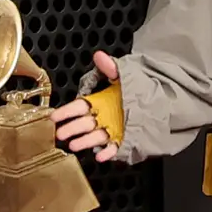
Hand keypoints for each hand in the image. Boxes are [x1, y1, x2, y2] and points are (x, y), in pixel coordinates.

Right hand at [50, 49, 127, 163]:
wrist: (156, 100)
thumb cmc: (135, 89)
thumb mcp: (122, 75)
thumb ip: (110, 68)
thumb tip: (100, 56)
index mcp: (98, 102)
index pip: (78, 107)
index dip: (66, 112)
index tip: (55, 116)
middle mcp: (102, 117)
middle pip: (83, 124)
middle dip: (71, 128)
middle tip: (60, 133)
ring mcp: (110, 130)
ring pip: (94, 137)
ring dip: (84, 142)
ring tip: (74, 145)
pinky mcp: (121, 140)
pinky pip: (113, 148)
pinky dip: (107, 153)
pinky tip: (100, 156)